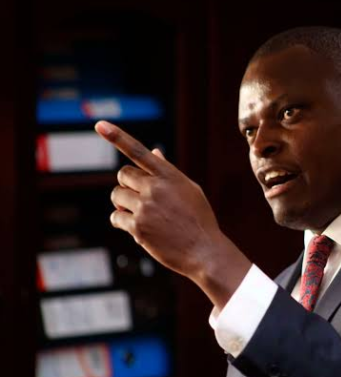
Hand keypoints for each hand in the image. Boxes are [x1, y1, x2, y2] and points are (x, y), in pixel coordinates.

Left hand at [95, 121, 250, 307]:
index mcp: (170, 176)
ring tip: (142, 215)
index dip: (118, 137)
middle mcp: (156, 188)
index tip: (99, 125)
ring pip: (117, 195)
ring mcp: (145, 207)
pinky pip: (116, 217)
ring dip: (123, 204)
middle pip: (123, 175)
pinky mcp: (137, 227)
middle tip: (141, 199)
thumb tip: (154, 151)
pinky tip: (139, 229)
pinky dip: (122, 222)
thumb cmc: (198, 219)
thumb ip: (168, 171)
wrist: (204, 251)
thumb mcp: (189, 190)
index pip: (139, 151)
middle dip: (127, 185)